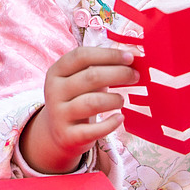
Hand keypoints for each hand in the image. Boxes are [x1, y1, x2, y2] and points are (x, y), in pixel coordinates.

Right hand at [20, 46, 136, 174]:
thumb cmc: (77, 98)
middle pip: (90, 76)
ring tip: (121, 100)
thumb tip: (134, 54)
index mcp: (56, 71)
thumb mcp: (81, 80)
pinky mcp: (68, 136)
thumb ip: (102, 66)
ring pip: (92, 102)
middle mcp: (54, 91)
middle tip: (135, 76)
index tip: (130, 57)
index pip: (81, 55)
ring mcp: (59, 114)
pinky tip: (120, 118)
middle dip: (119, 74)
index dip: (108, 54)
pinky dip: (111, 123)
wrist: (58, 133)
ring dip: (114, 99)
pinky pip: (93, 130)